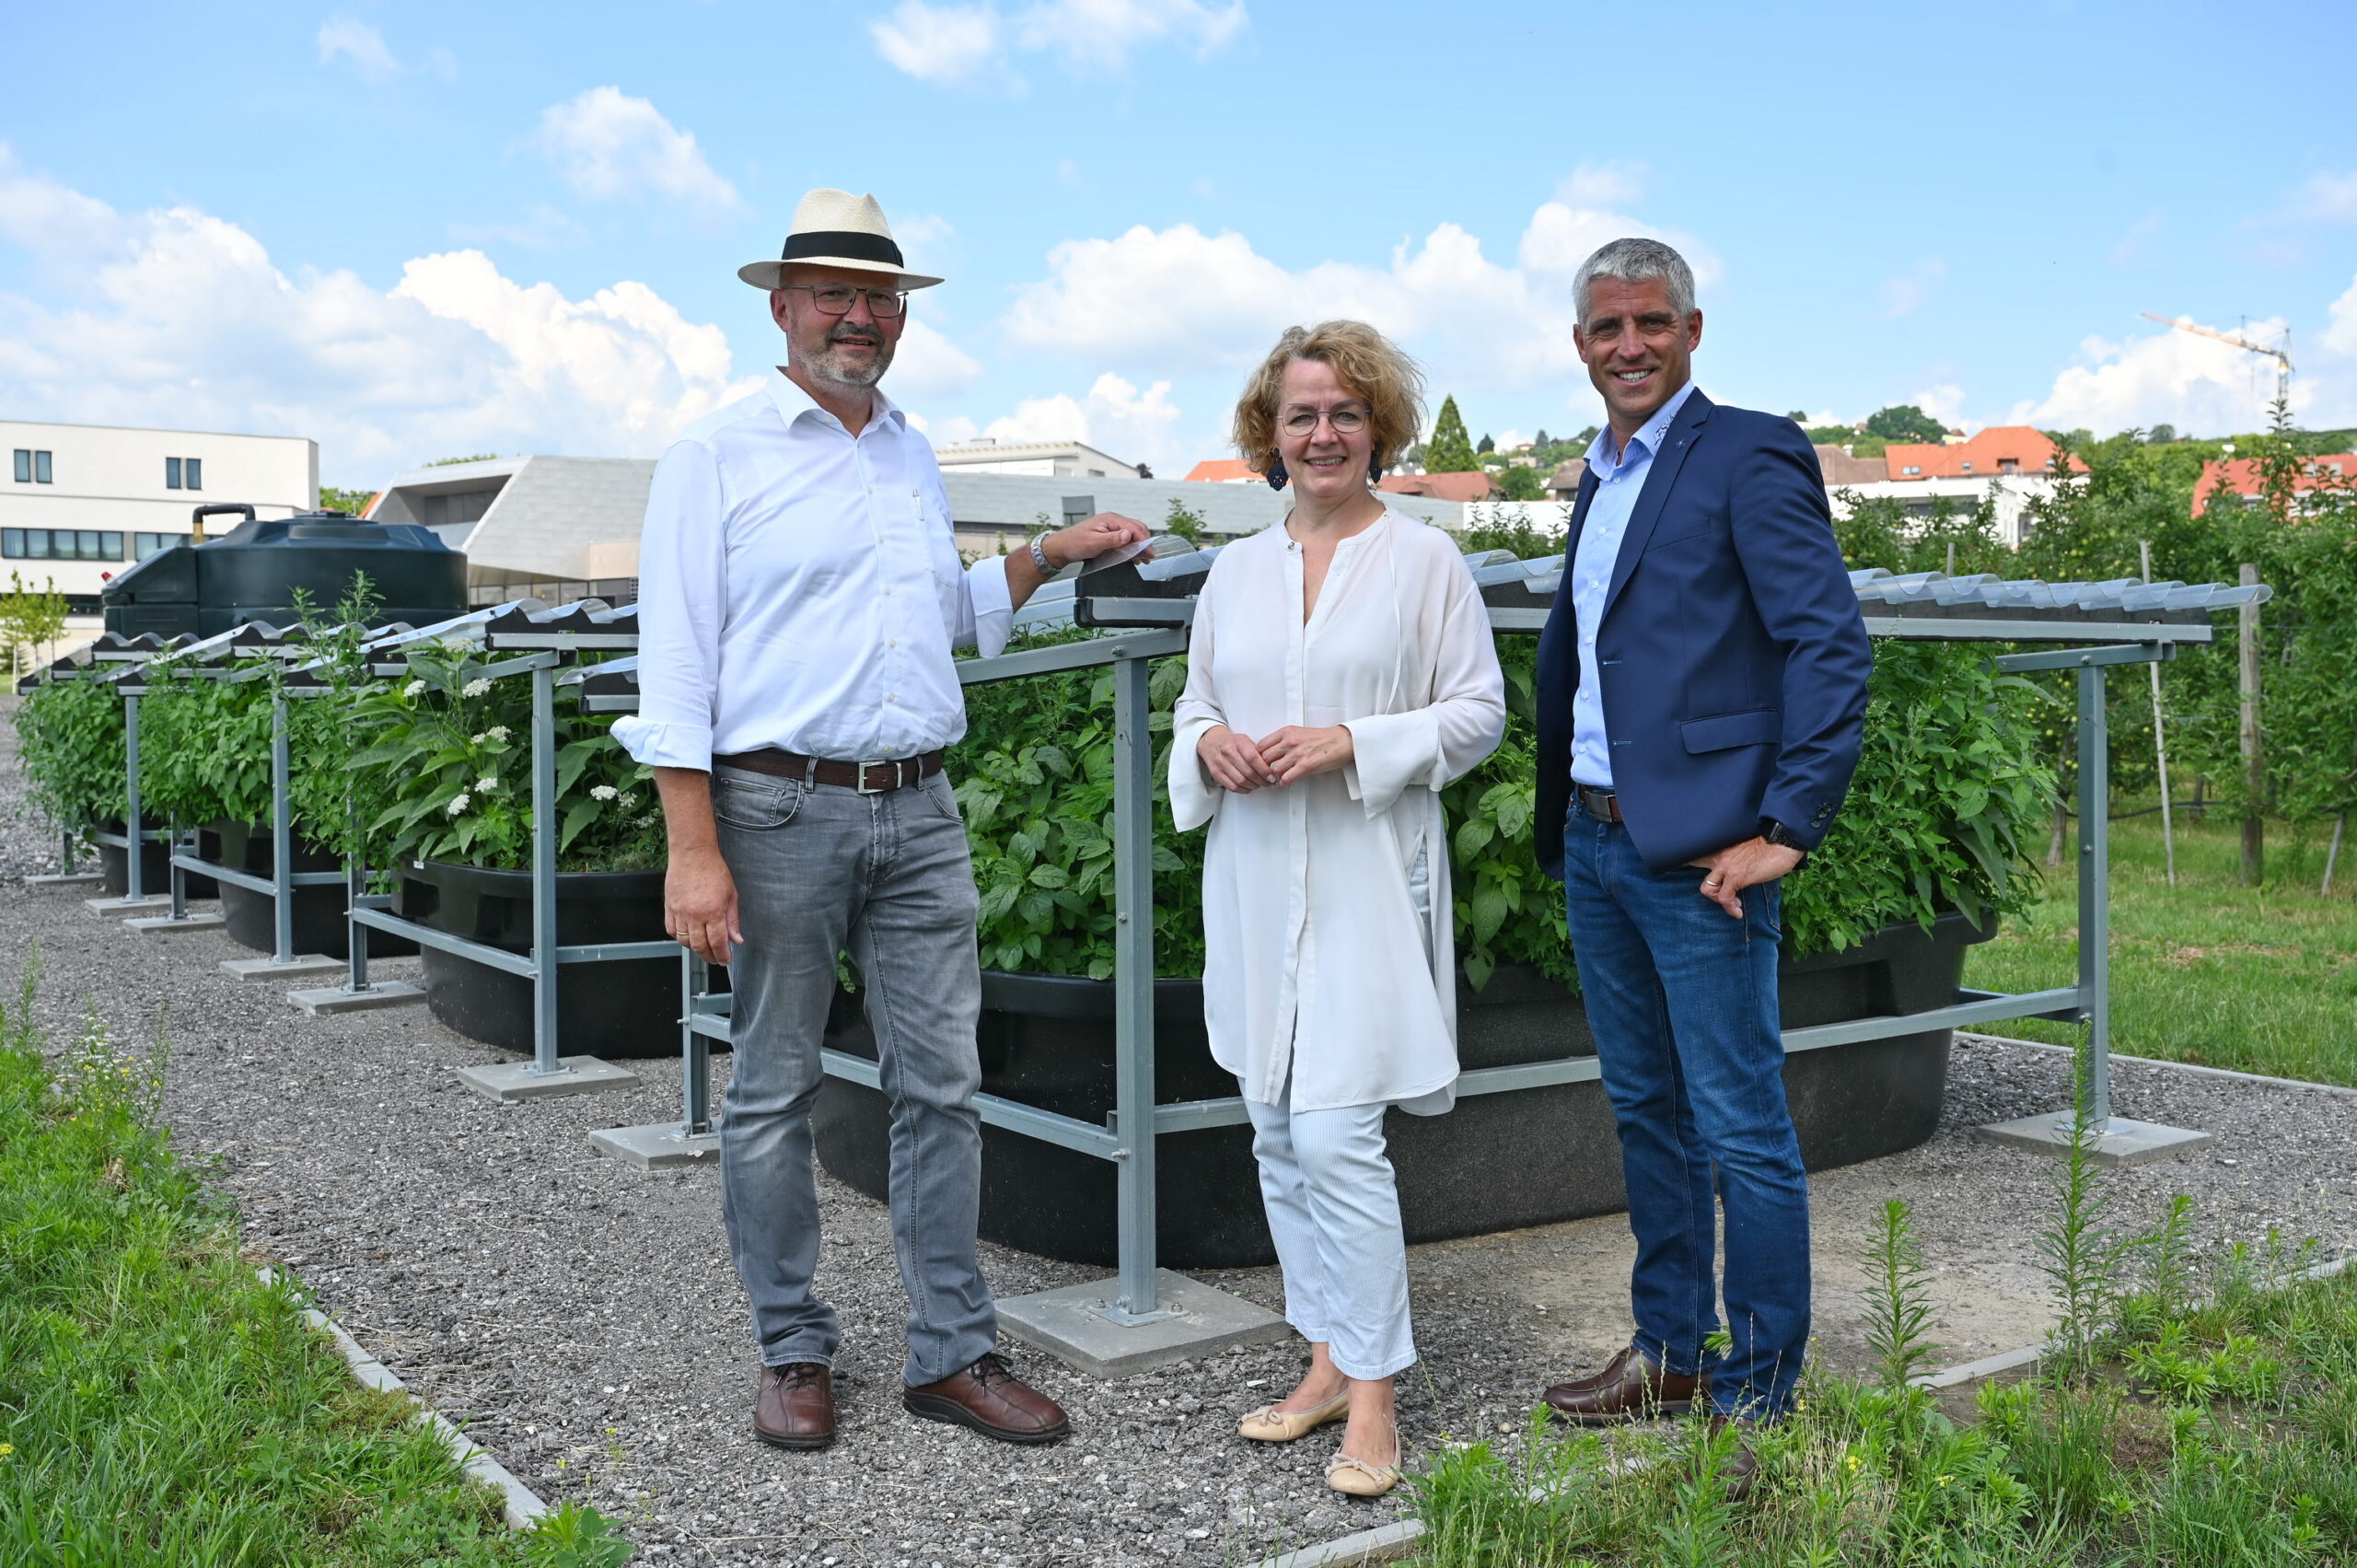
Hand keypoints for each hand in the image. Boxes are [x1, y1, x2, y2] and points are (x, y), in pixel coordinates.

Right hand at [665, 842, 742, 964]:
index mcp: (713, 911)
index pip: (717, 943)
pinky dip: (679, 938)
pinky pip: (671, 930)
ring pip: (684, 941)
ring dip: (694, 949)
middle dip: (709, 956)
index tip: (725, 960)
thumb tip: (736, 940)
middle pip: (699, 946)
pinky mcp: (669, 907)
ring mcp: (679, 912)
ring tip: (703, 949)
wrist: (693, 854)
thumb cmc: (714, 870)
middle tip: (715, 959)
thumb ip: (732, 920)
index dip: (722, 955)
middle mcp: (694, 914)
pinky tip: (688, 937)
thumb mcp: (731, 895)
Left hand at [1048, 511, 1151, 566]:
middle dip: (1144, 542)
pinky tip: (1133, 556)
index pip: (1134, 528)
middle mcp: (1113, 520)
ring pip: (1132, 533)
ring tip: (1143, 559)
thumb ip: (1112, 539)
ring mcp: (1111, 527)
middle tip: (1149, 557)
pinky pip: (1125, 538)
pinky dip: (1132, 546)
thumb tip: (1128, 535)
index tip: (1149, 553)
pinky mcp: (1109, 534)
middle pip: (1137, 528)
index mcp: (1110, 519)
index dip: (1144, 541)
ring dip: (1139, 545)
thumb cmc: (1074, 543)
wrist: (1062, 547)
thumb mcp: (1094, 543)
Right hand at [1198, 725, 1273, 792]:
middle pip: (1248, 772)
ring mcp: (1220, 763)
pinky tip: (1249, 787)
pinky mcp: (1216, 773)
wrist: (1212, 741)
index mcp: (1238, 742)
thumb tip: (1271, 767)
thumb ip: (1258, 752)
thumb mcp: (1245, 740)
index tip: (1271, 776)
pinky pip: (1232, 787)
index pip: (1253, 759)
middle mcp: (1228, 752)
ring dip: (1254, 786)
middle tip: (1268, 782)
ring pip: (1241, 781)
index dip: (1264, 770)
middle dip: (1261, 781)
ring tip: (1260, 784)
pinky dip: (1244, 790)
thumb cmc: (1232, 742)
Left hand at [1257, 725, 1354, 786]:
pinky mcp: (1306, 765)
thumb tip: (1270, 753)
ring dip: (1274, 778)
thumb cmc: (1322, 738)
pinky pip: (1286, 778)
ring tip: (1278, 780)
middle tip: (1266, 775)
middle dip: (1264, 769)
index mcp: (1286, 732)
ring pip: (1274, 769)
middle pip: (1264, 758)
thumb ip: (1284, 740)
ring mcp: (1297, 753)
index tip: (1260, 764)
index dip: (1258, 757)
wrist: (1342, 741)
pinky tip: (1287, 783)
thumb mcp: (1299, 733)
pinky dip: (1284, 783)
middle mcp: (1289, 741)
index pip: (1261, 746)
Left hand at [1686, 837, 1802, 918]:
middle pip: (1693, 867)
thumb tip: (1734, 875)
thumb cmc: (1770, 847)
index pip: (1696, 854)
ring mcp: (1726, 866)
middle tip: (1717, 895)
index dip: (1688, 862)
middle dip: (1700, 884)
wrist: (1783, 843)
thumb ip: (1734, 860)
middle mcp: (1719, 856)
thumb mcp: (1745, 851)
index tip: (1687, 872)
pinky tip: (1738, 912)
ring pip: (1707, 888)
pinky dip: (1730, 908)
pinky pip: (1724, 898)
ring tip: (1733, 905)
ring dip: (1718, 901)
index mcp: (1721, 848)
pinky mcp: (1736, 877)